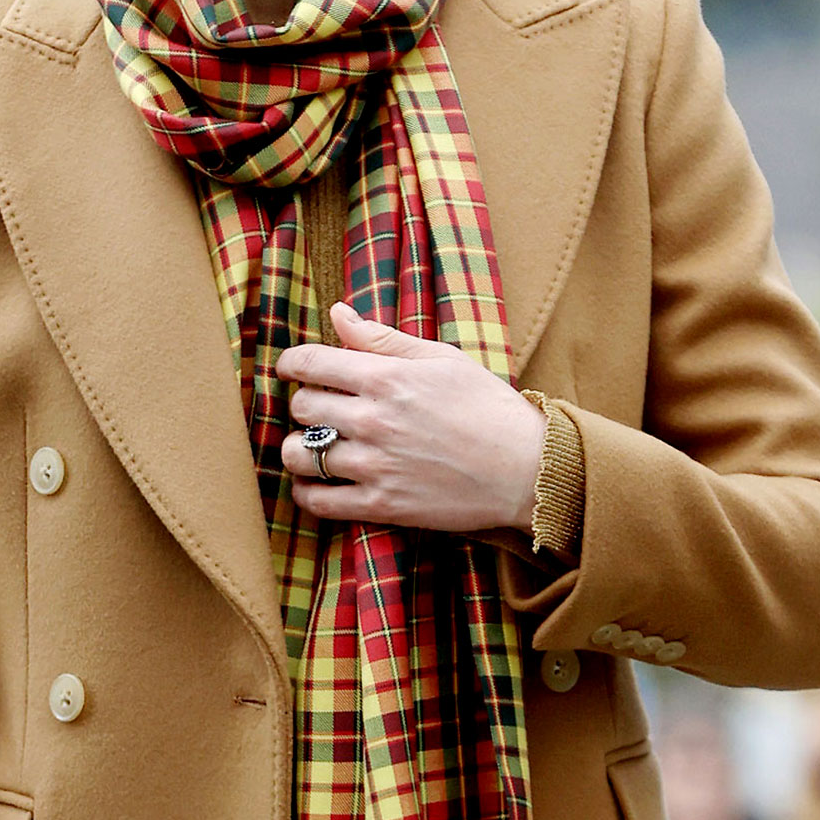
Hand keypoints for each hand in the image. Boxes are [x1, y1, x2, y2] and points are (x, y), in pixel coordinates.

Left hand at [275, 302, 542, 534]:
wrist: (528, 469)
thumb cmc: (488, 407)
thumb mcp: (441, 358)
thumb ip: (381, 339)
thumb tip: (337, 314)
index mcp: (386, 378)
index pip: (309, 363)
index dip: (290, 363)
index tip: (291, 368)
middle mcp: (373, 420)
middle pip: (301, 407)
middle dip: (303, 404)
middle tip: (318, 408)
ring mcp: (375, 465)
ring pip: (299, 455)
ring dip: (297, 449)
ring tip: (310, 446)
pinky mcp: (383, 505)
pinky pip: (319, 501)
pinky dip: (306, 492)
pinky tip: (313, 484)